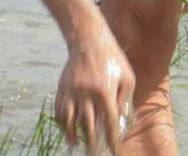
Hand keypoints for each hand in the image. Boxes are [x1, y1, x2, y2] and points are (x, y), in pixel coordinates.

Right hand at [55, 38, 133, 154]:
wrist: (89, 43)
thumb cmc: (113, 60)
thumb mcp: (127, 77)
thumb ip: (125, 100)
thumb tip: (121, 120)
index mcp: (106, 92)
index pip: (109, 121)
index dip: (111, 137)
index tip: (114, 148)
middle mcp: (86, 95)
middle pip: (88, 125)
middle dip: (92, 142)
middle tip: (95, 153)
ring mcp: (71, 93)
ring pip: (70, 121)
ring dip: (73, 136)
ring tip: (77, 146)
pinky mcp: (61, 90)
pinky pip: (60, 112)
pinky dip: (63, 124)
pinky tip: (67, 131)